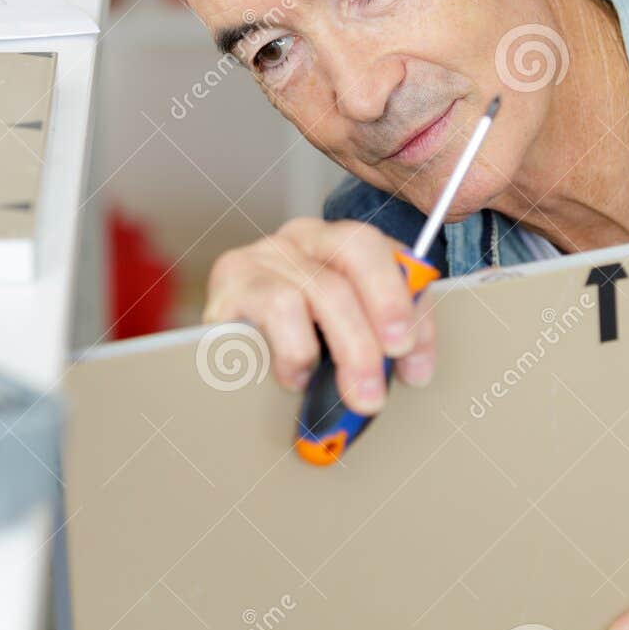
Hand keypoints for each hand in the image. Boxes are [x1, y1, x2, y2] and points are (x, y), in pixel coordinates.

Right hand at [202, 217, 434, 412]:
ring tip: (356, 392)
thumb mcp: (339, 335)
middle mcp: (303, 237)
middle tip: (396, 363)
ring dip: (351, 348)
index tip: (416, 361)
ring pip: (324, 289)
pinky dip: (296, 350)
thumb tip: (412, 367)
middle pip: (359, 252)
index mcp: (339, 242)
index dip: (410, 304)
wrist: (212, 353)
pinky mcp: (231, 278)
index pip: (389, 252)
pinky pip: (278, 307)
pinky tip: (297, 377)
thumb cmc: (284, 344)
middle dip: (387, 311)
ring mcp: (265, 253)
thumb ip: (377, 337)